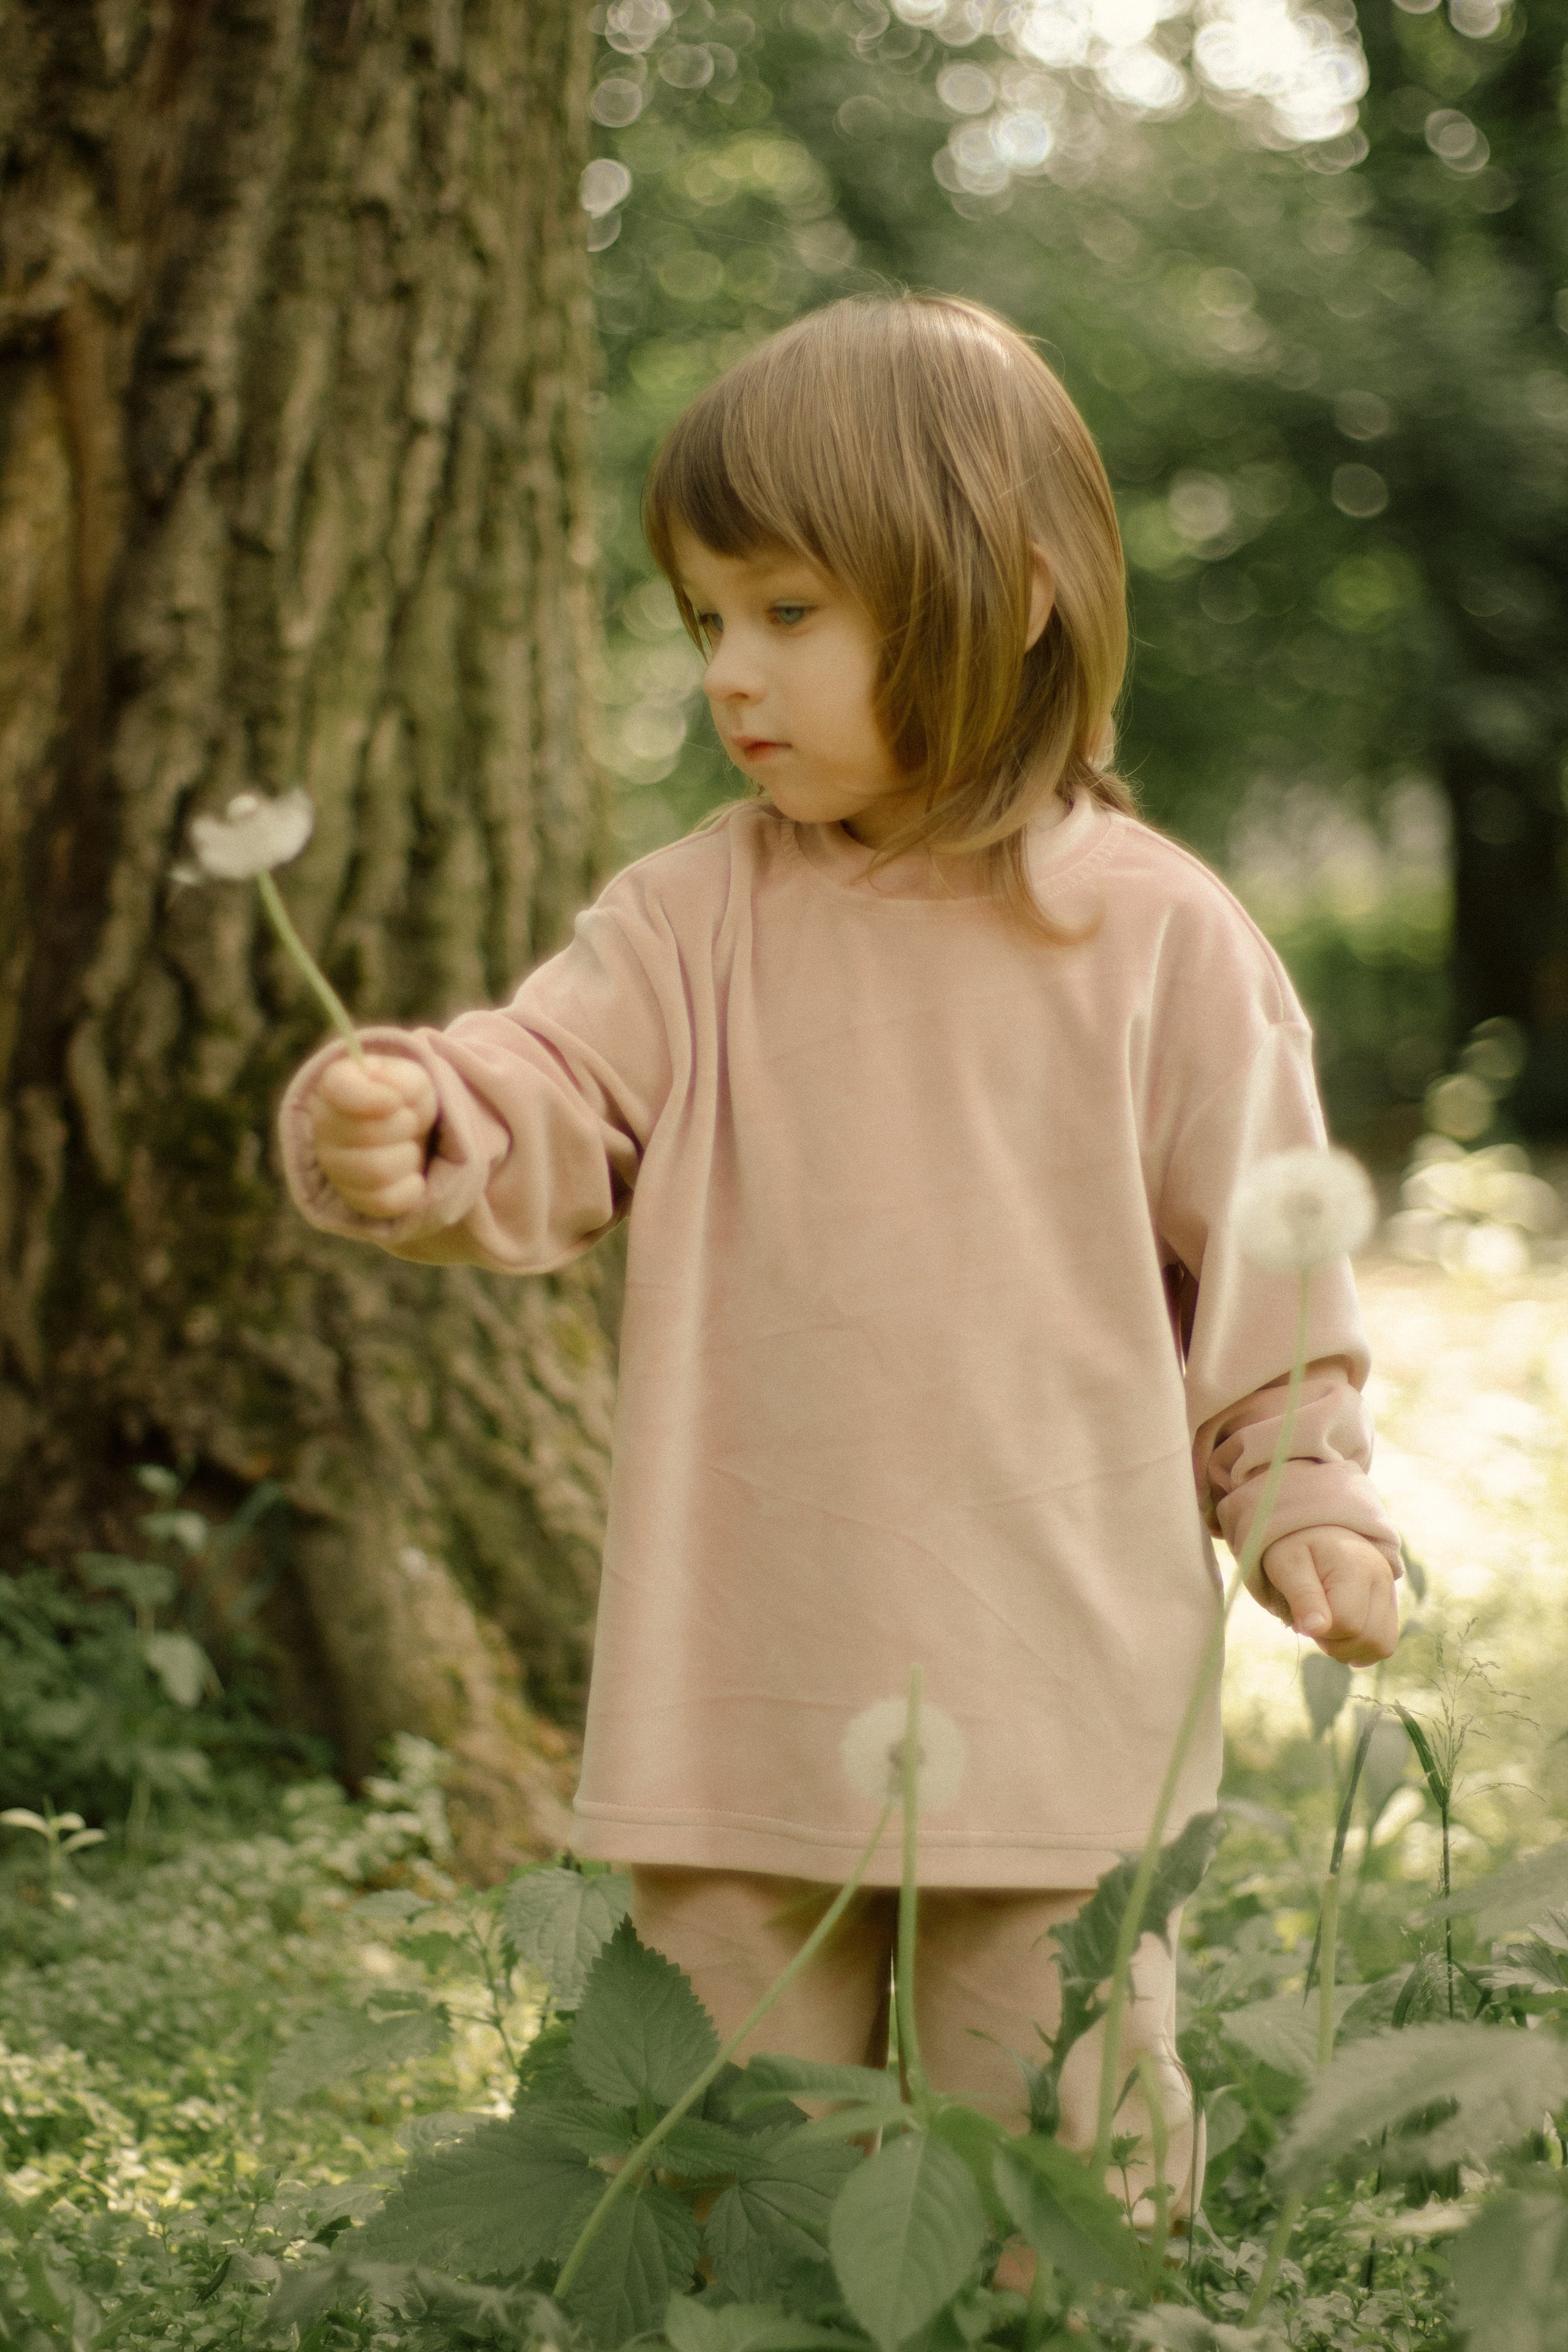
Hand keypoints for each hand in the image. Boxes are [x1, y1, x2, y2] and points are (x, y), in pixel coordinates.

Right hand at [311, 1053, 438, 1220]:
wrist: (410, 1140)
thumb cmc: (405, 1105)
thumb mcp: (412, 1081)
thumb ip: (402, 1082)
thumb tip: (390, 1099)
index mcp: (332, 1089)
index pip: (338, 1089)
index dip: (372, 1098)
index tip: (395, 1101)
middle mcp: (322, 1130)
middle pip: (367, 1134)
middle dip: (404, 1125)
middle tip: (408, 1121)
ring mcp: (334, 1169)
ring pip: (377, 1171)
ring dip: (408, 1156)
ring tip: (406, 1146)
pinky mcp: (353, 1201)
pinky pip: (386, 1201)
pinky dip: (410, 1186)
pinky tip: (407, 1173)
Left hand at [1257, 1527, 1398, 1664]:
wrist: (1318, 1532)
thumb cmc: (1297, 1548)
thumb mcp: (1287, 1564)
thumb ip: (1302, 1595)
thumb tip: (1316, 1629)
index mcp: (1356, 1566)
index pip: (1346, 1623)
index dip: (1319, 1630)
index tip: (1302, 1613)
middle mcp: (1382, 1579)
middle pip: (1367, 1639)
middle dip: (1334, 1643)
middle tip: (1313, 1622)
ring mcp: (1391, 1593)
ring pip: (1381, 1646)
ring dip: (1348, 1649)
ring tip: (1328, 1627)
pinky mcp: (1391, 1606)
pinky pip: (1385, 1644)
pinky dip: (1361, 1648)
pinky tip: (1341, 1634)